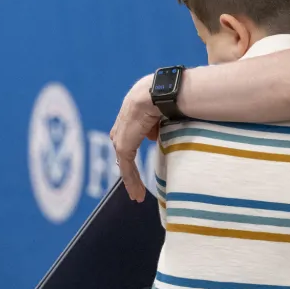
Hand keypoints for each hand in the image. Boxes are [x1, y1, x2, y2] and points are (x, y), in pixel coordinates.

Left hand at [109, 75, 161, 200]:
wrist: (159, 92)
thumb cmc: (168, 95)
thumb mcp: (161, 111)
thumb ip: (156, 124)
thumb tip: (154, 136)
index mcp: (131, 112)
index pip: (129, 136)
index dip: (133, 150)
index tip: (138, 164)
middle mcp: (122, 124)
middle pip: (124, 151)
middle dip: (129, 169)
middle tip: (136, 187)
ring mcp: (121, 135)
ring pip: (124, 163)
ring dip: (131, 180)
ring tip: (138, 195)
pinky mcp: (124, 146)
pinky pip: (126, 167)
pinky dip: (132, 181)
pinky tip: (137, 193)